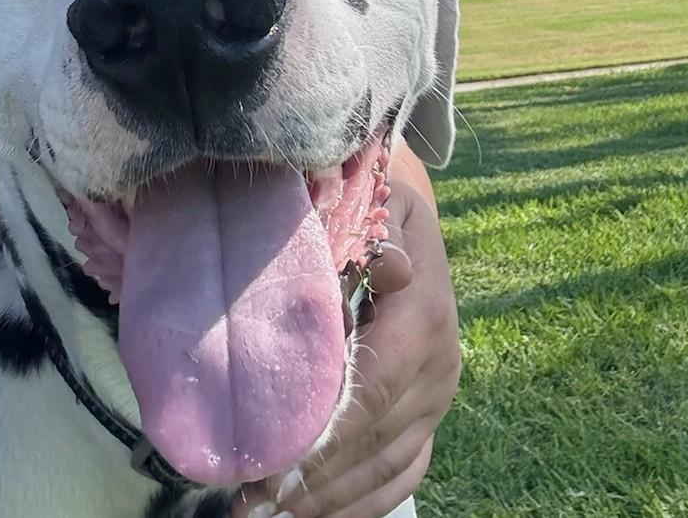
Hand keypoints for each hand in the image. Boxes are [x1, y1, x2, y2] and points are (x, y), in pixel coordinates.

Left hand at [234, 139, 460, 517]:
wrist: (408, 225)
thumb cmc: (374, 208)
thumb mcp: (375, 201)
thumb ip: (370, 231)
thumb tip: (384, 266)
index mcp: (425, 312)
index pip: (376, 386)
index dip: (325, 431)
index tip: (269, 462)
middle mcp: (441, 363)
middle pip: (378, 437)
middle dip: (313, 476)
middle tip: (246, 501)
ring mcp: (440, 396)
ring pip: (390, 466)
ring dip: (329, 501)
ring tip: (263, 515)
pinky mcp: (431, 416)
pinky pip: (404, 474)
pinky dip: (362, 505)